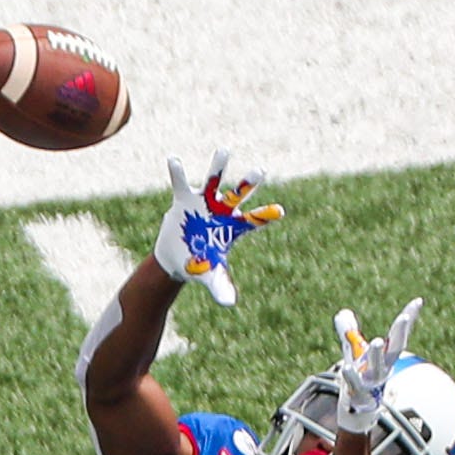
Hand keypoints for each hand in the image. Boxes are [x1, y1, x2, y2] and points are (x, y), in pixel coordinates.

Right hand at [153, 149, 283, 307]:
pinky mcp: (184, 199)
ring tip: (224, 150)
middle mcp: (221, 210)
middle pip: (238, 194)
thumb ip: (221, 287)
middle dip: (248, 184)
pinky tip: (173, 160)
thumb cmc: (199, 265)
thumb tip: (230, 303)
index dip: (265, 216)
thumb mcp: (210, 277)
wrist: (177, 259)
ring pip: (213, 181)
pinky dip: (176, 173)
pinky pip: (180, 183)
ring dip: (218, 167)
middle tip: (261, 171)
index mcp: (232, 227)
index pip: (253, 220)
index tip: (280, 211)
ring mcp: (203, 202)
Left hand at [332, 298, 420, 433]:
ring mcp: (372, 382)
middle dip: (399, 333)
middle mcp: (382, 368)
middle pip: (394, 349)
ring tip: (375, 340)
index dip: (409, 319)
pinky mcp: (359, 395)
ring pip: (376, 368)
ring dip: (376, 355)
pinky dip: (351, 377)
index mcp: (385, 356)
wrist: (358, 412)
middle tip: (403, 317)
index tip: (418, 301)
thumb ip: (350, 333)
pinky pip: (355, 385)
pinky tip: (346, 368)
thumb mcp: (354, 353)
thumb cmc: (360, 379)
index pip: (398, 335)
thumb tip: (342, 312)